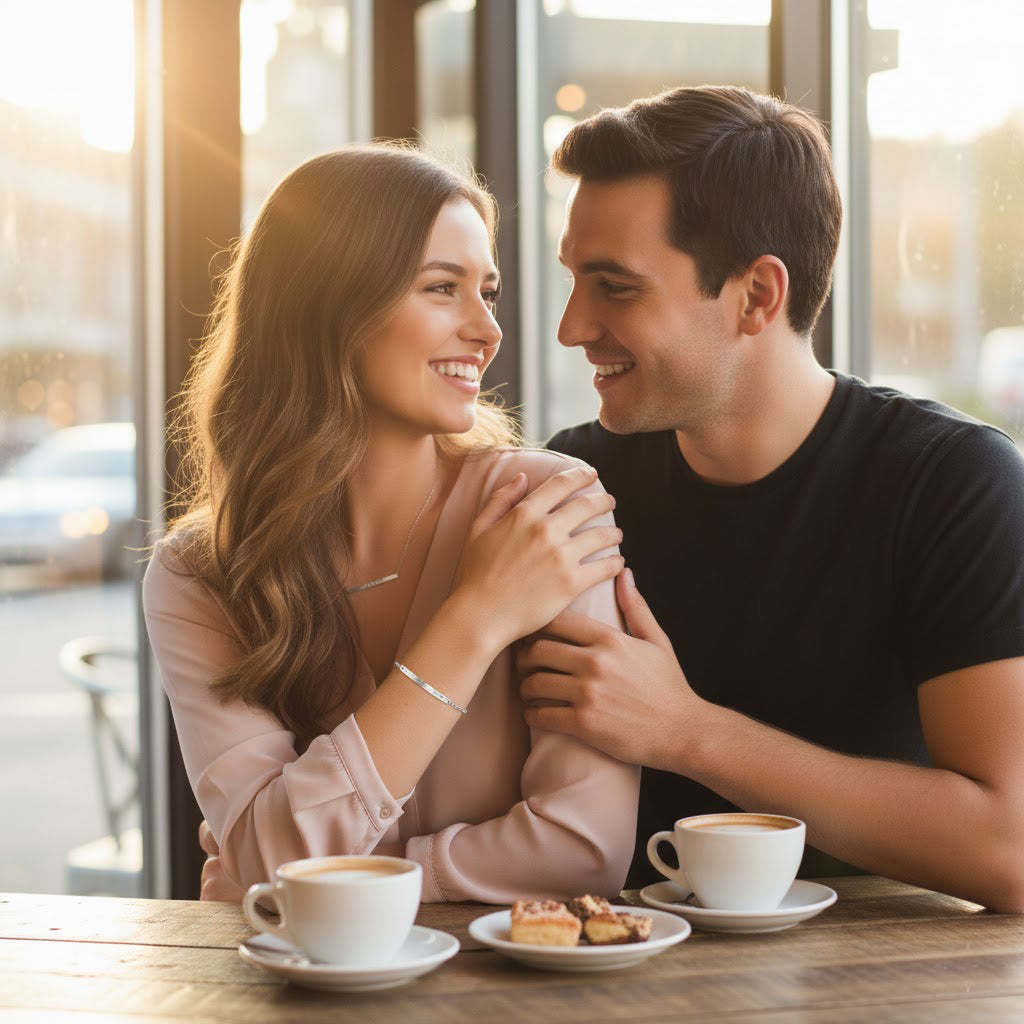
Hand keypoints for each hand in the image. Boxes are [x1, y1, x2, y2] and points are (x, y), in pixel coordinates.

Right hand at [451, 465, 624, 650]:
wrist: (482, 614)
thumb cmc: (477, 573)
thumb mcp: (479, 529)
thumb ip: (500, 500)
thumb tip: (522, 477)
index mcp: (524, 514)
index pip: (561, 484)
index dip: (580, 475)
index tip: (591, 475)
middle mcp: (545, 531)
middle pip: (587, 505)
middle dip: (604, 500)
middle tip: (610, 501)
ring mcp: (560, 557)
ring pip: (601, 535)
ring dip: (614, 533)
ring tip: (617, 534)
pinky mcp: (571, 583)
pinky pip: (604, 567)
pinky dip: (615, 563)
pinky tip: (617, 563)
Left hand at [518, 569, 701, 767]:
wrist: (682, 731)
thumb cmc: (668, 686)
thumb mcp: (656, 641)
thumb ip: (635, 606)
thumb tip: (624, 572)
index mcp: (610, 639)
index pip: (557, 621)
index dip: (538, 626)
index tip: (533, 634)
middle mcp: (595, 662)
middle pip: (538, 650)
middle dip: (524, 657)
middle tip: (522, 663)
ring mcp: (588, 693)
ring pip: (535, 683)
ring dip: (525, 687)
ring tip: (527, 690)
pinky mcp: (584, 723)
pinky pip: (541, 715)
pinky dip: (532, 715)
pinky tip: (534, 714)